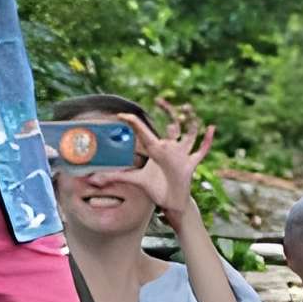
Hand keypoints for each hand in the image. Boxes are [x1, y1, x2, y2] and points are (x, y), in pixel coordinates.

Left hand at [126, 106, 214, 223]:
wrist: (173, 201)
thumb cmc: (155, 189)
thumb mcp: (135, 181)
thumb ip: (115, 178)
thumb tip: (91, 179)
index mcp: (155, 150)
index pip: (143, 133)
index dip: (133, 123)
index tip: (122, 115)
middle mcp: (169, 149)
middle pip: (170, 126)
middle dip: (168, 112)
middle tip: (160, 99)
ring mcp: (181, 155)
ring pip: (188, 135)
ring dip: (190, 123)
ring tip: (188, 109)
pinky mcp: (191, 164)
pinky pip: (201, 151)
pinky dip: (207, 140)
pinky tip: (211, 127)